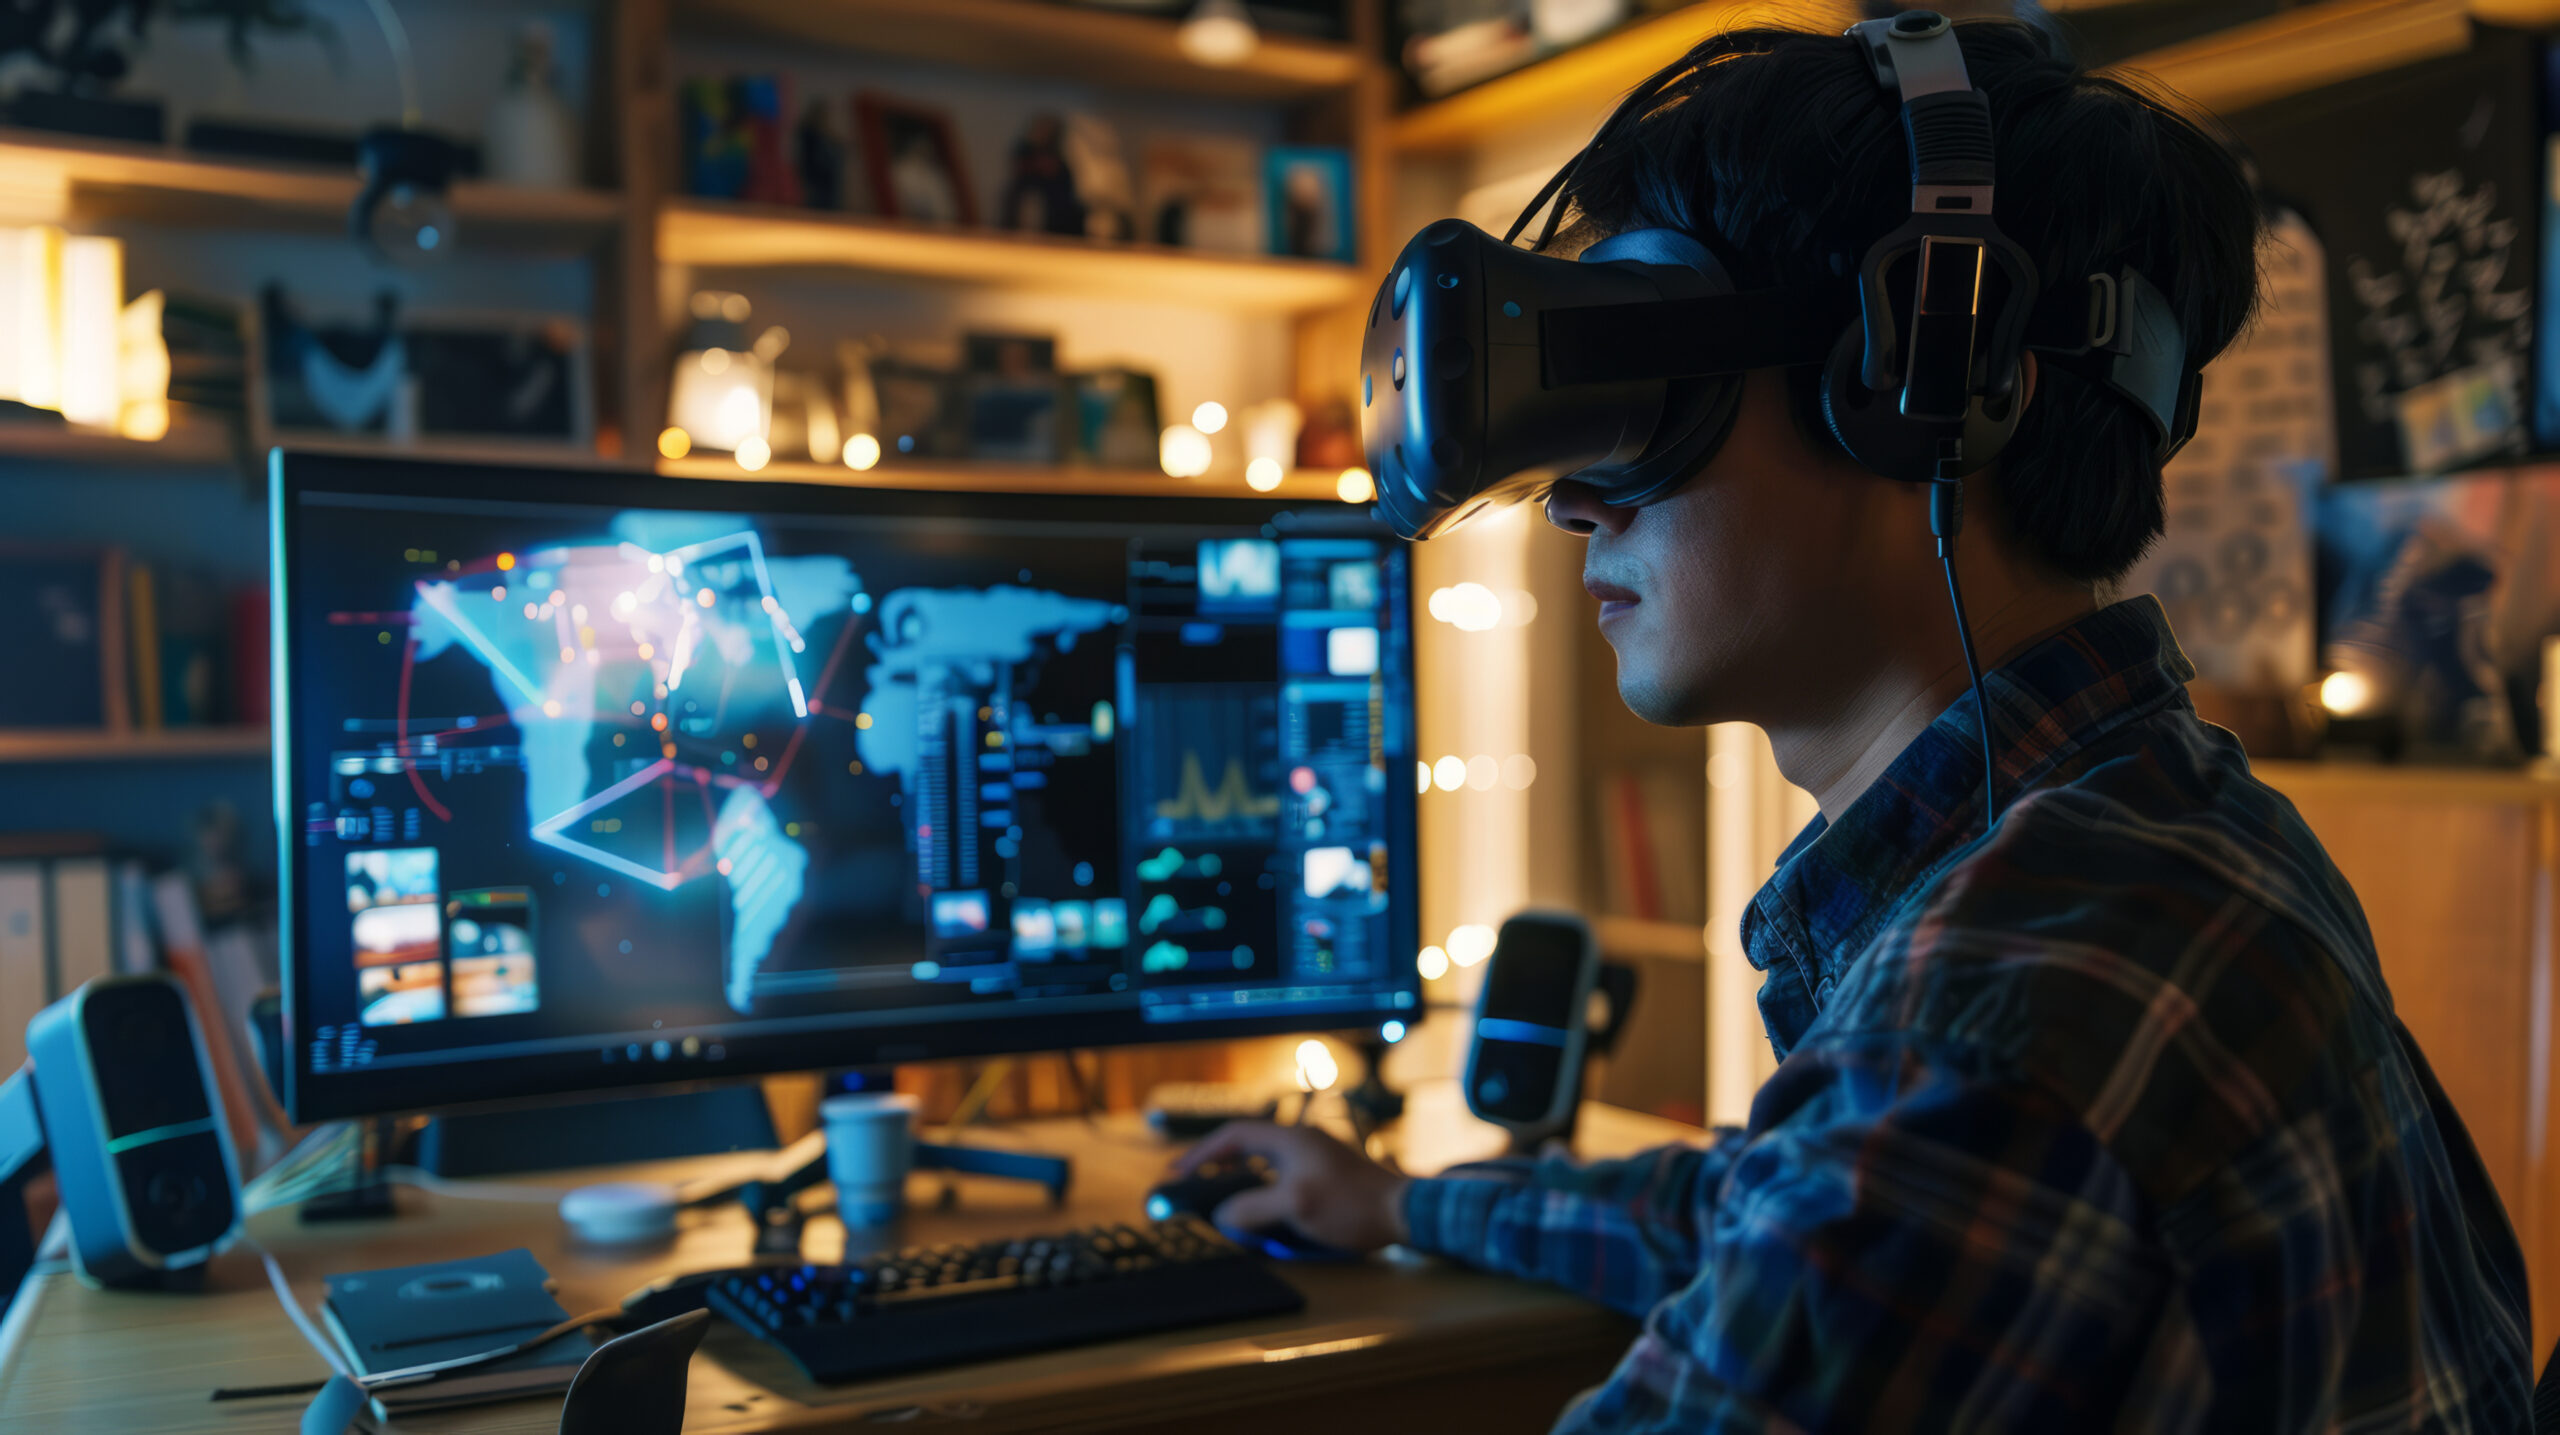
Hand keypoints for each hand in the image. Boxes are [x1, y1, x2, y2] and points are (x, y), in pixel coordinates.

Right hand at [1171, 1121, 1411, 1253]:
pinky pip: (1282, 1173)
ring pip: (1265, 1159)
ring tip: (1218, 1192)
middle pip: (1247, 1143)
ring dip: (1239, 1174)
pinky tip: (1261, 1203)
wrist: (1404, 1211)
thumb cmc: (1350, 1205)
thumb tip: (1222, 1215)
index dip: (1202, 1154)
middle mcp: (1301, 1140)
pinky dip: (1261, 1184)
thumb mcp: (1295, 1207)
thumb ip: (1252, 1208)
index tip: (1178, 1172)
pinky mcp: (1329, 1173)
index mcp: (1290, 1138)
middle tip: (1192, 1181)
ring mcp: (1317, 1155)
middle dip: (1217, 1162)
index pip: (1234, 1136)